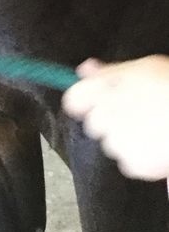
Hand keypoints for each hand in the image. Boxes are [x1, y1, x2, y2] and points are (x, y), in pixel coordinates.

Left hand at [62, 56, 168, 180]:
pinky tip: (158, 148)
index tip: (98, 104)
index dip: (85, 103)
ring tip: (152, 131)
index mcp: (102, 89)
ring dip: (126, 140)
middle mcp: (103, 116)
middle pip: (94, 125)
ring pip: (112, 145)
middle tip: (137, 116)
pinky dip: (141, 160)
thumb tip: (85, 70)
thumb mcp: (142, 67)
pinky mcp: (133, 164)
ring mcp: (117, 142)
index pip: (73, 100)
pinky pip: (129, 164)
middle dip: (110, 122)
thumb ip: (109, 70)